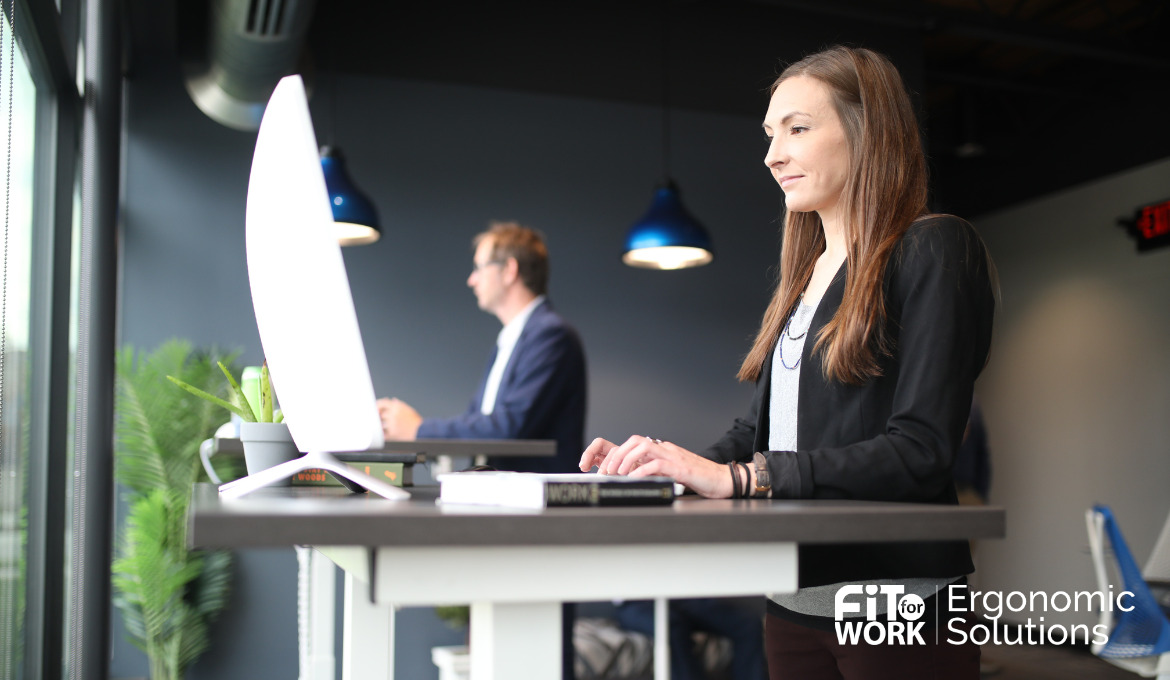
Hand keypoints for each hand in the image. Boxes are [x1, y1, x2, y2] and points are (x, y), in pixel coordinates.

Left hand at [377, 397, 421, 439]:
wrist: (421, 431)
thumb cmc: (416, 421)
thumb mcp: (408, 409)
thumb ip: (399, 405)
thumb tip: (393, 400)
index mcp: (397, 406)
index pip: (382, 403)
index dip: (378, 406)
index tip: (376, 408)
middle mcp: (393, 414)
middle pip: (380, 414)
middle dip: (381, 417)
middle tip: (381, 419)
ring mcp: (392, 424)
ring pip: (381, 424)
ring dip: (382, 426)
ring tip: (387, 427)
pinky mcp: (392, 433)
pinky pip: (383, 434)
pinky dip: (383, 434)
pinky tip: (386, 434)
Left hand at [579, 435, 734, 497]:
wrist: (724, 480)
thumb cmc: (700, 479)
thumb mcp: (672, 474)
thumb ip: (655, 472)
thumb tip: (634, 479)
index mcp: (663, 450)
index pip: (635, 443)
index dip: (616, 453)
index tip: (604, 467)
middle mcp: (666, 449)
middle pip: (635, 440)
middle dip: (617, 454)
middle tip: (607, 471)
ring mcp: (674, 456)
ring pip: (643, 446)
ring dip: (626, 459)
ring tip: (617, 473)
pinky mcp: (681, 467)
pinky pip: (657, 464)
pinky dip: (642, 469)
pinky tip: (634, 478)